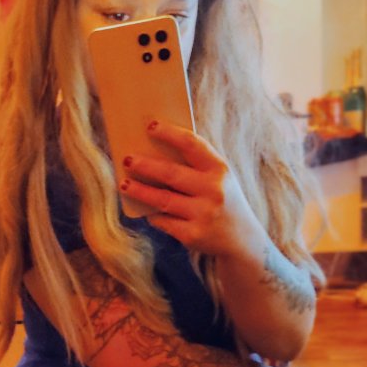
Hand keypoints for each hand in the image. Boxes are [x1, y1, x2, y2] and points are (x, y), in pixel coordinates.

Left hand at [119, 120, 263, 256]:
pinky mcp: (193, 235)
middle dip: (146, 165)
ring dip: (139, 191)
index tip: (150, 126)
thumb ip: (195, 165)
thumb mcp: (218, 179)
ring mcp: (203, 215)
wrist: (242, 240)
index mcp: (220, 170)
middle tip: (127, 159)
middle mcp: (213, 191)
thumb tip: (152, 151)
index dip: (170, 134)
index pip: (192, 145)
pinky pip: (164, 222)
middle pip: (171, 173)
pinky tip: (143, 210)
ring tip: (123, 184)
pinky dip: (152, 215)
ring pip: (162, 200)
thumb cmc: (222, 200)